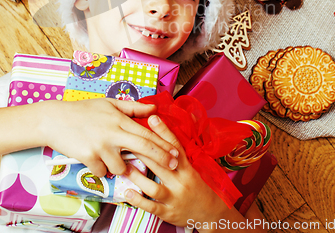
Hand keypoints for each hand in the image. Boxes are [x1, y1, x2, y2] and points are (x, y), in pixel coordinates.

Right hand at [42, 98, 178, 176]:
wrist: (54, 119)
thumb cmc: (83, 110)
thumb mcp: (109, 104)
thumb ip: (133, 108)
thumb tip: (154, 109)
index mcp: (119, 120)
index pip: (147, 134)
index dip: (164, 145)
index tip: (176, 153)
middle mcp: (112, 133)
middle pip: (144, 149)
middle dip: (161, 159)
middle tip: (172, 167)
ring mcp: (100, 146)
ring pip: (121, 167)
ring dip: (121, 167)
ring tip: (111, 157)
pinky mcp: (88, 158)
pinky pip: (102, 172)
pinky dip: (101, 169)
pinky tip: (95, 159)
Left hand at [123, 115, 265, 232]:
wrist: (210, 215)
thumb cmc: (199, 187)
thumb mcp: (195, 167)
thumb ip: (182, 150)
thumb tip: (188, 118)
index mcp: (188, 169)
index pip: (175, 147)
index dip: (164, 132)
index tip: (152, 118)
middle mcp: (181, 182)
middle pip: (161, 164)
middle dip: (143, 151)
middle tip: (127, 140)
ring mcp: (174, 198)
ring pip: (153, 187)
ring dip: (137, 177)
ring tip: (124, 167)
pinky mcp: (168, 213)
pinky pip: (151, 207)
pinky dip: (138, 200)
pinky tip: (126, 192)